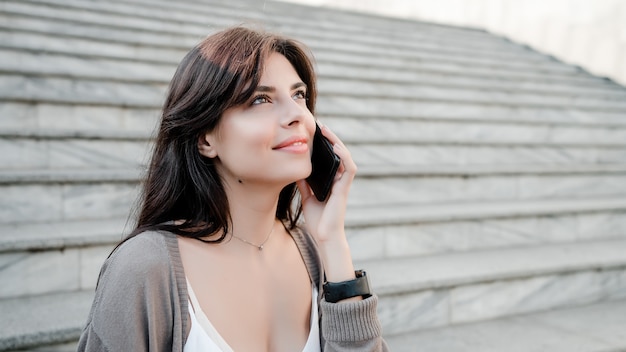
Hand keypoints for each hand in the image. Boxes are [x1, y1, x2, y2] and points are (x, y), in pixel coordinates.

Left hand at [296, 125, 356, 244]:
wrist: (324, 237)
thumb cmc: (318, 219)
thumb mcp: (306, 196)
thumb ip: (304, 182)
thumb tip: (295, 167)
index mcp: (331, 180)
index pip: (330, 157)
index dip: (324, 144)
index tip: (314, 131)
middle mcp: (339, 180)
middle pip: (338, 154)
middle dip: (330, 139)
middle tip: (319, 126)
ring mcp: (343, 184)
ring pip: (345, 157)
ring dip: (337, 142)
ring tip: (326, 131)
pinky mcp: (344, 189)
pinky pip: (348, 169)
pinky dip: (344, 157)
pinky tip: (335, 147)